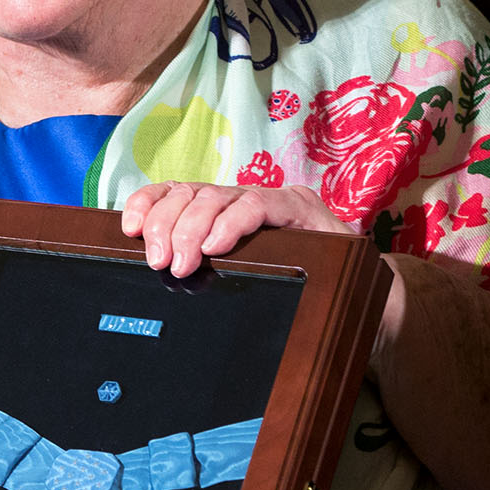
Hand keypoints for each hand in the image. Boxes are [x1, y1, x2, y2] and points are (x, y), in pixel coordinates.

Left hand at [119, 181, 347, 277]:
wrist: (363, 296)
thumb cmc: (294, 291)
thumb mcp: (238, 281)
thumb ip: (204, 273)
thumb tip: (160, 279)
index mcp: (223, 213)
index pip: (175, 193)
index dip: (147, 203)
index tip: (127, 228)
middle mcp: (243, 199)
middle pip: (191, 193)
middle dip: (166, 224)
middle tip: (158, 261)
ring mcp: (272, 200)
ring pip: (219, 196)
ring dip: (193, 227)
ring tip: (184, 261)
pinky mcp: (300, 209)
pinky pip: (259, 206)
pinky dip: (233, 223)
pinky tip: (217, 245)